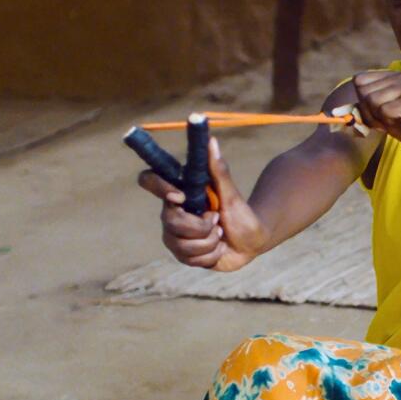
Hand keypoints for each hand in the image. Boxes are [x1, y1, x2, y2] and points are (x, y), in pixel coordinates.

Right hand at [137, 138, 267, 271]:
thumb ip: (219, 169)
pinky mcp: (182, 255)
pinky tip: (218, 249)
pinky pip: (191, 260)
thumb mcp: (231, 193)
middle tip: (217, 220)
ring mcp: (174, 236)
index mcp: (179, 193)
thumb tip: (211, 140)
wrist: (251, 242)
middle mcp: (171, 214)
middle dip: (201, 226)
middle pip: (170, 222)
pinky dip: (211, 256)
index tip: (181, 196)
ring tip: (219, 235)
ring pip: (183, 245)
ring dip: (210, 242)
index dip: (159, 187)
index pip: (149, 180)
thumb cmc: (242, 214)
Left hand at [352, 70, 400, 162]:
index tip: (376, 112)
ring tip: (396, 122)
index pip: (359, 80)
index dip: (361, 101)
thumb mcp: (379, 116)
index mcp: (393, 76)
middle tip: (387, 120)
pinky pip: (385, 112)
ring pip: (373, 101)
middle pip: (364, 92)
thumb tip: (334, 112)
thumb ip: (361, 109)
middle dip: (370, 112)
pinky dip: (390, 123)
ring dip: (380, 119)